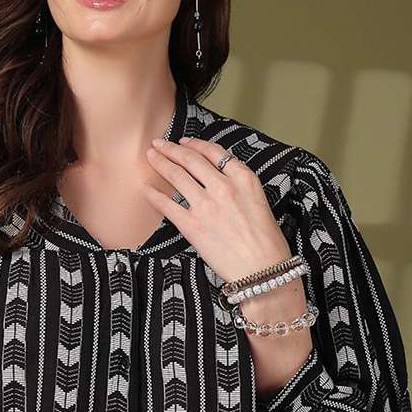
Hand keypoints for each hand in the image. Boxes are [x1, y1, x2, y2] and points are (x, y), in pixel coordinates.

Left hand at [142, 136, 291, 282]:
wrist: (262, 269)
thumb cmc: (265, 241)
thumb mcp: (259, 201)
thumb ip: (238, 185)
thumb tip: (216, 178)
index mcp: (244, 179)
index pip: (214, 152)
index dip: (194, 144)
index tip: (183, 142)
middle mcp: (224, 187)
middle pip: (191, 160)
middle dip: (171, 149)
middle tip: (158, 144)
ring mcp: (206, 206)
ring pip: (176, 176)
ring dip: (160, 163)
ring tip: (151, 156)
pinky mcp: (192, 226)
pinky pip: (167, 205)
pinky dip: (154, 195)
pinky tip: (146, 189)